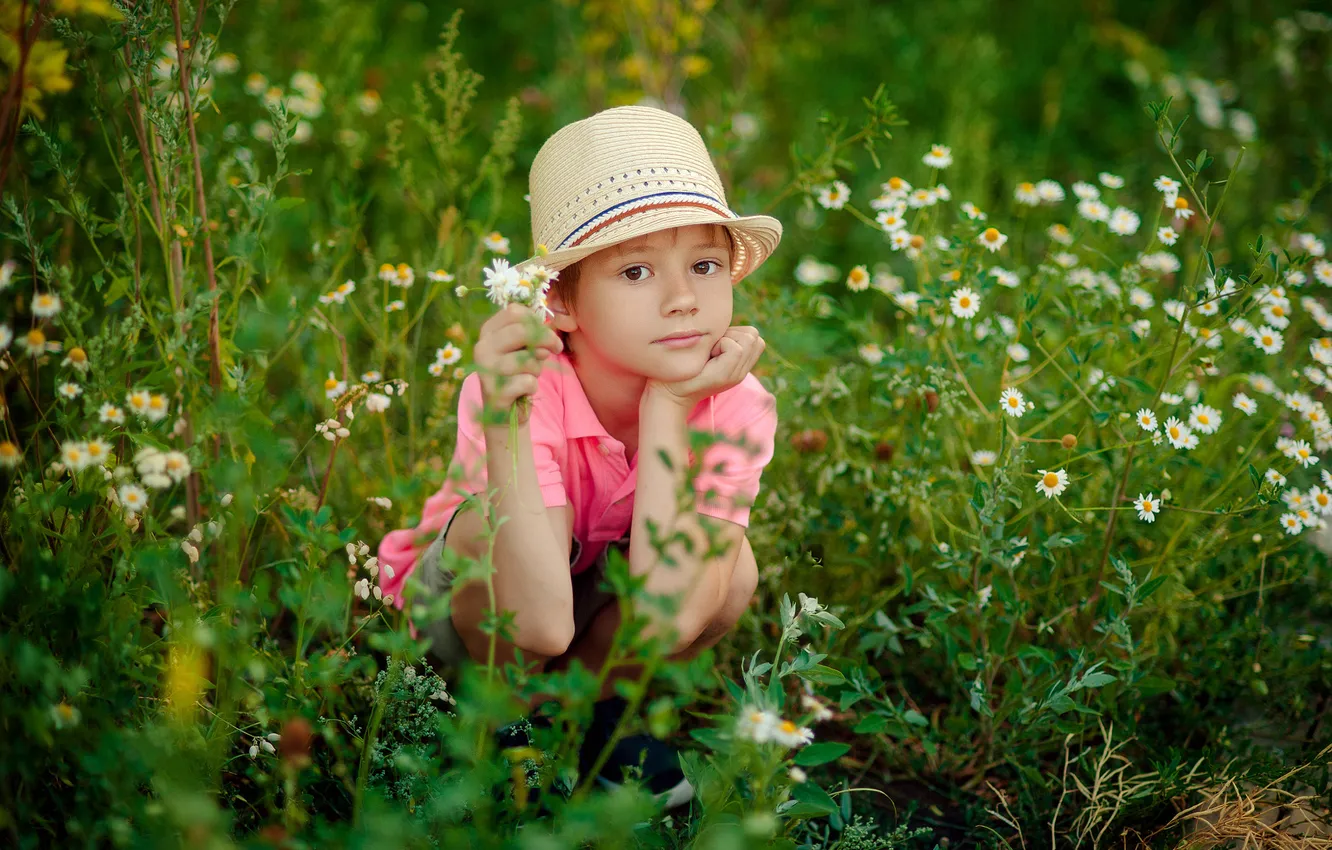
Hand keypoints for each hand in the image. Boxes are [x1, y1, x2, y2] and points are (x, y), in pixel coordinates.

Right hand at [474, 303, 562, 423]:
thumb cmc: (518, 374)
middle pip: (522, 331)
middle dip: (547, 339)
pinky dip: (532, 386)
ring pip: (527, 359)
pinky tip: (523, 390)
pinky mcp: (494, 391)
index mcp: (488, 332)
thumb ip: (536, 334)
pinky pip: (528, 382)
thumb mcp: (527, 349)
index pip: (514, 312)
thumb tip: (554, 326)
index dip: (537, 321)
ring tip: (529, 375)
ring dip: (537, 368)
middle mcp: (482, 347)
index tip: (549, 333)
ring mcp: (486, 369)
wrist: (506, 411)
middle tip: (557, 348)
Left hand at [646, 326, 764, 409]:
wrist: (669, 393)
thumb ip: (722, 339)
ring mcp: (736, 375)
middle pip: (754, 335)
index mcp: (738, 365)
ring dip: (726, 339)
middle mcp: (741, 371)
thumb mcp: (706, 350)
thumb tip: (723, 320)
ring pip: (748, 339)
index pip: (754, 336)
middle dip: (732, 334)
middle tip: (711, 349)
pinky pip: (736, 348)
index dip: (736, 333)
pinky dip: (721, 345)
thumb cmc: (682, 368)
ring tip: (709, 353)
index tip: (715, 345)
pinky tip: (707, 357)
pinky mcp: (726, 376)